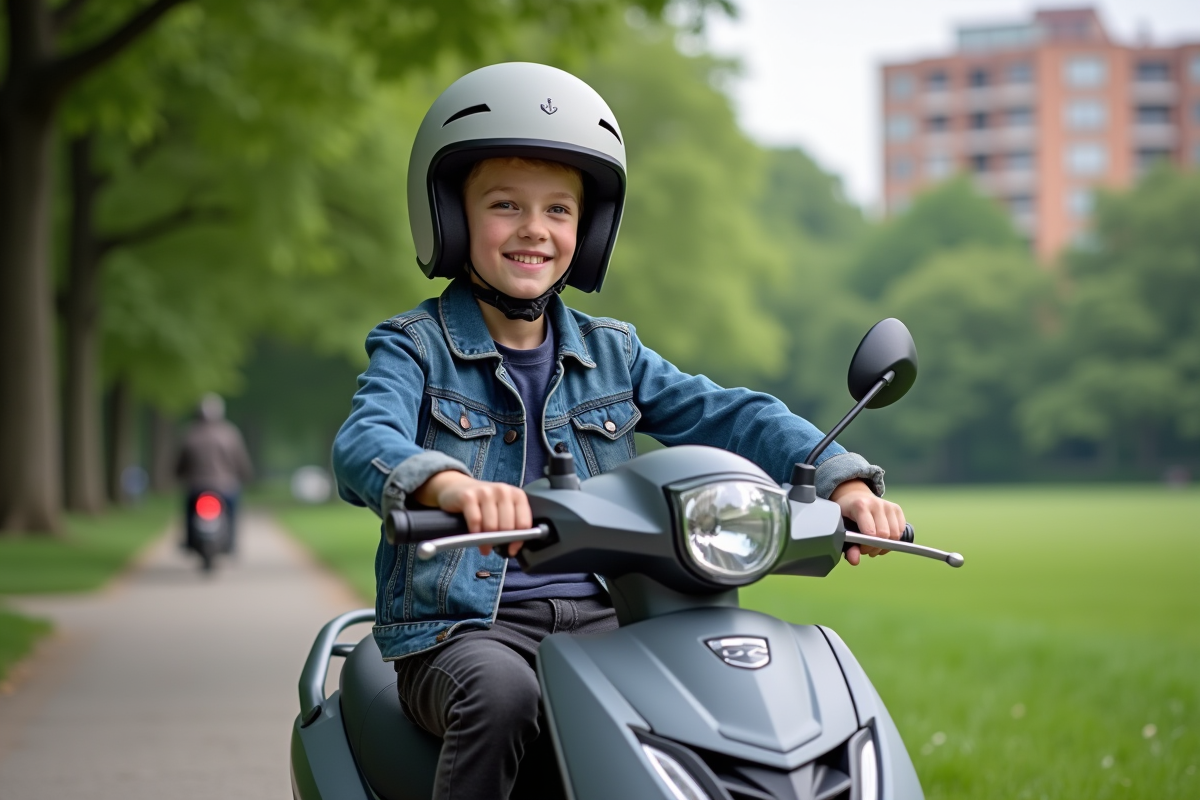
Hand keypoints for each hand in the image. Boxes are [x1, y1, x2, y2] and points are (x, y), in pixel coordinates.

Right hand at [412, 471, 530, 555]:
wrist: (457, 487)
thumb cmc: (484, 504)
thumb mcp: (502, 510)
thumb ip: (511, 525)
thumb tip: (513, 549)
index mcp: (517, 495)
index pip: (524, 522)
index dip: (518, 540)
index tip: (511, 549)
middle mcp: (503, 490)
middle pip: (507, 526)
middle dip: (500, 541)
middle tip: (493, 547)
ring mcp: (485, 492)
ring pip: (491, 526)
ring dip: (487, 541)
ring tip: (483, 546)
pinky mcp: (468, 496)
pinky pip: (475, 522)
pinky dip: (475, 534)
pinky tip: (474, 537)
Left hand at [829, 479, 905, 566]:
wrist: (853, 496)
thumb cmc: (847, 513)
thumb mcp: (841, 527)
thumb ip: (848, 546)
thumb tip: (854, 560)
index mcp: (860, 506)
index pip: (871, 532)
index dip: (867, 545)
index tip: (861, 548)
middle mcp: (876, 504)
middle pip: (885, 535)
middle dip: (876, 547)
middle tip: (866, 548)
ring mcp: (888, 505)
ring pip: (895, 534)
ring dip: (885, 545)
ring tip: (874, 543)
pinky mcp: (897, 508)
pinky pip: (901, 531)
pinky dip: (893, 539)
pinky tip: (882, 538)